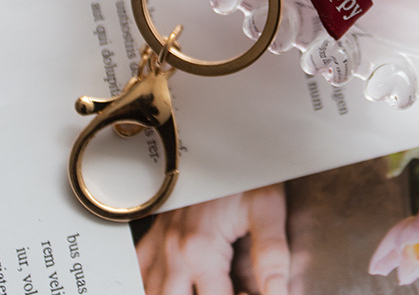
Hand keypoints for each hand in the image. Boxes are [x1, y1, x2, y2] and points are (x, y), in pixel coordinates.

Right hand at [136, 183, 288, 294]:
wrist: (224, 139)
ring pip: (154, 293)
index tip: (252, 294)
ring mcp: (160, 243)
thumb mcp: (267, 208)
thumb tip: (278, 293)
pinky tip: (169, 286)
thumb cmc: (245, 171)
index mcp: (200, 249)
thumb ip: (272, 256)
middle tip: (229, 289)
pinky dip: (149, 285)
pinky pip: (139, 271)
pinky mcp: (156, 234)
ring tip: (206, 287)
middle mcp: (173, 251)